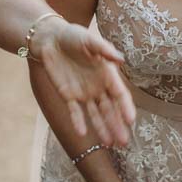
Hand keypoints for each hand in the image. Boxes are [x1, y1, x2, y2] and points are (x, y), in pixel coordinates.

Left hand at [31, 17, 134, 146]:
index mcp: (107, 74)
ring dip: (103, 129)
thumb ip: (104, 50)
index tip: (131, 121)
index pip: (120, 94)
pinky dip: (79, 122)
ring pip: (96, 115)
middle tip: (124, 142)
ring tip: (110, 145)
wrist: (50, 39)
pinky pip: (74, 112)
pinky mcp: (68, 96)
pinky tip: (83, 134)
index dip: (126, 107)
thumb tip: (120, 60)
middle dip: (117, 126)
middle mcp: (98, 87)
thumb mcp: (89, 41)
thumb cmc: (73, 36)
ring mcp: (84, 93)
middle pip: (110, 109)